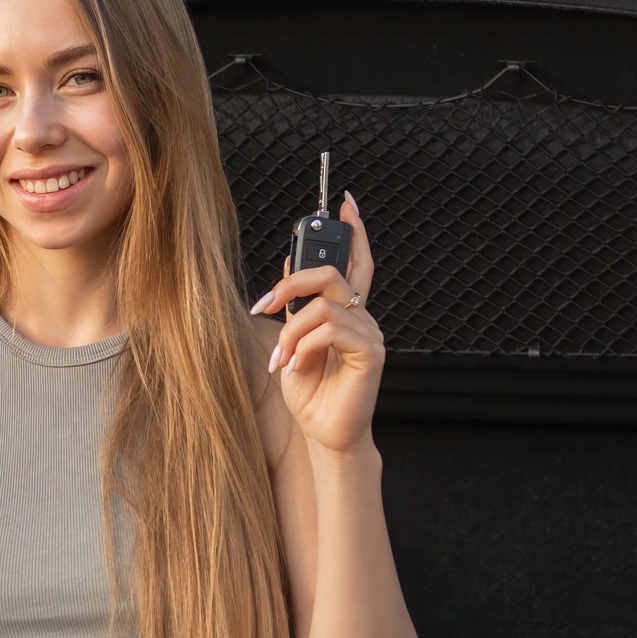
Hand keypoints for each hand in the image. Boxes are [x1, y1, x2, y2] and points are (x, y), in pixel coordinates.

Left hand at [251, 192, 384, 454]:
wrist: (324, 435)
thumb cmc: (311, 392)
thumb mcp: (292, 341)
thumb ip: (296, 307)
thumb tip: (288, 266)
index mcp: (347, 312)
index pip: (356, 262)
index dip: (354, 231)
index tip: (344, 202)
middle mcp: (363, 317)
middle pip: (332, 273)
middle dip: (293, 281)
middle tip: (265, 303)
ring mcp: (370, 334)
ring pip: (322, 306)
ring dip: (290, 332)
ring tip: (280, 359)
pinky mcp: (371, 353)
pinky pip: (329, 330)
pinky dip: (303, 346)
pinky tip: (294, 365)